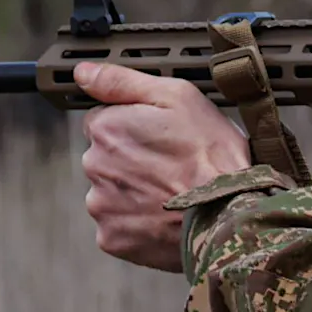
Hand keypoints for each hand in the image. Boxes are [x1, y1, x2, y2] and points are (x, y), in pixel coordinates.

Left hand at [76, 61, 253, 270]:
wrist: (230, 215)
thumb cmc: (211, 156)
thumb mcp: (177, 97)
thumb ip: (122, 82)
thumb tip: (82, 72)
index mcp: (106, 129)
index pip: (105, 122)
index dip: (136, 129)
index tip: (162, 140)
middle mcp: (94, 166)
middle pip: (106, 159)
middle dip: (132, 162)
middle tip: (172, 168)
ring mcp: (101, 205)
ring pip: (112, 194)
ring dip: (134, 194)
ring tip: (171, 195)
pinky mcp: (112, 239)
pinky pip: (119, 227)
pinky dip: (137, 224)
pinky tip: (164, 219)